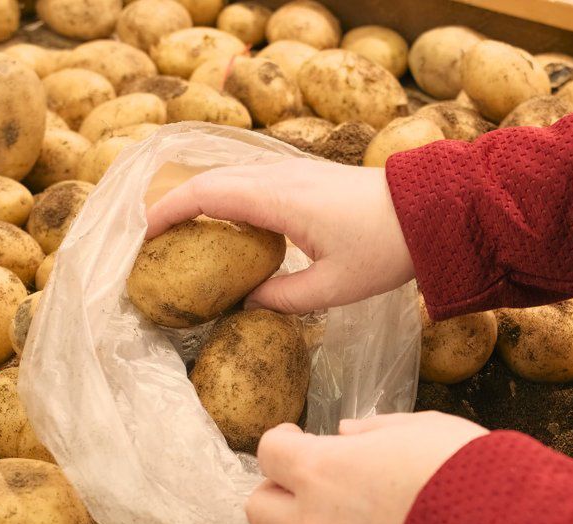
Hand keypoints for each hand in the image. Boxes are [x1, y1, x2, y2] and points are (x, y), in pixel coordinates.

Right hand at [145, 158, 414, 314]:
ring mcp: (293, 171)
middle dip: (174, 204)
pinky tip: (227, 226)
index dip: (166, 211)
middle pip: (209, 180)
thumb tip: (246, 304)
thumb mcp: (332, 288)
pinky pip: (251, 180)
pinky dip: (226, 197)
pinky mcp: (307, 176)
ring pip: (230, 177)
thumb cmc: (385, 249)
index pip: (204, 195)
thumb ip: (282, 299)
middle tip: (151, 238)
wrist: (432, 211)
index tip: (141, 233)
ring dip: (199, 199)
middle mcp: (279, 176)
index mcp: (277, 199)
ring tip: (180, 233)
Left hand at [247, 412, 487, 523]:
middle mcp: (314, 523)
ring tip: (351, 515)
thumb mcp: (422, 429)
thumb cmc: (465, 475)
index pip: (268, 453)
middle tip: (309, 482)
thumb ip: (373, 432)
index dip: (281, 442)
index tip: (298, 437)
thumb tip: (345, 435)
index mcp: (323, 470)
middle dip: (276, 492)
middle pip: (258, 509)